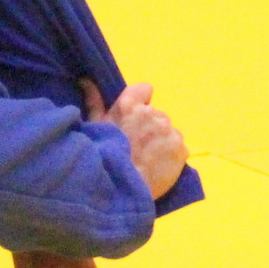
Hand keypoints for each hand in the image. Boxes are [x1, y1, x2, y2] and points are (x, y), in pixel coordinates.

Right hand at [80, 79, 187, 199]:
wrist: (120, 188)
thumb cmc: (102, 155)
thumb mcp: (94, 127)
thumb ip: (94, 101)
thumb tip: (86, 79)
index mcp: (130, 106)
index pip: (143, 89)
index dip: (139, 101)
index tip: (132, 115)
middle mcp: (153, 114)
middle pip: (155, 114)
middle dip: (148, 125)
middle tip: (137, 144)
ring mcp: (170, 131)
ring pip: (167, 130)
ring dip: (160, 139)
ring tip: (148, 157)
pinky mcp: (182, 149)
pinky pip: (178, 146)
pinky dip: (171, 154)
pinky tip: (159, 165)